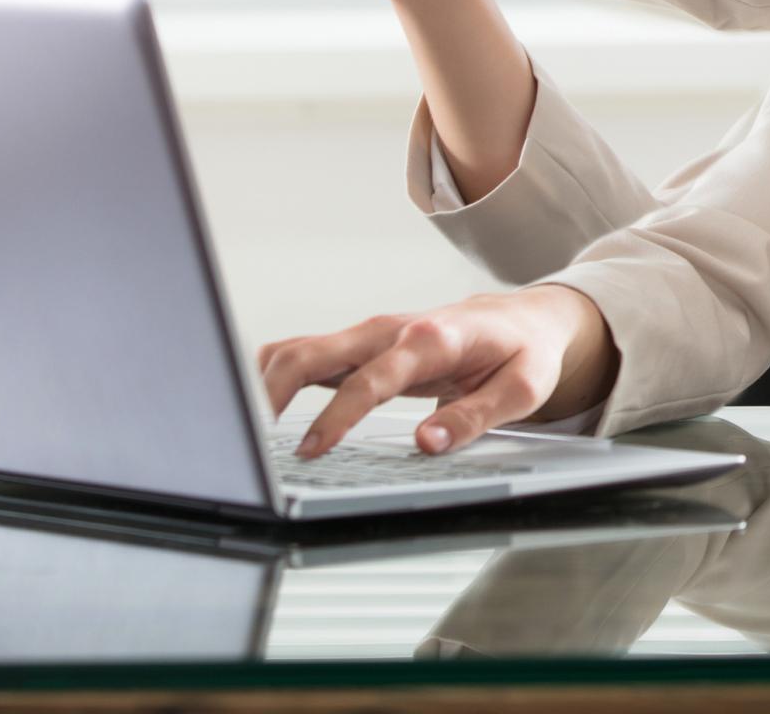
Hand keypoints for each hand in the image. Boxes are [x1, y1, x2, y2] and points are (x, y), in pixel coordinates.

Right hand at [258, 283, 613, 458]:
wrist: (524, 318)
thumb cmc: (523, 352)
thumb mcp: (522, 388)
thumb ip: (476, 417)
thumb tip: (427, 442)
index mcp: (430, 338)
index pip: (371, 378)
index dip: (337, 415)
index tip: (311, 450)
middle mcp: (389, 329)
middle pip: (311, 352)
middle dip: (272, 393)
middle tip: (251, 444)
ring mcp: (368, 335)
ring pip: (296, 350)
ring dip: (263, 386)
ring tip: (244, 436)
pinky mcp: (357, 346)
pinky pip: (302, 355)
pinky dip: (272, 379)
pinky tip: (260, 414)